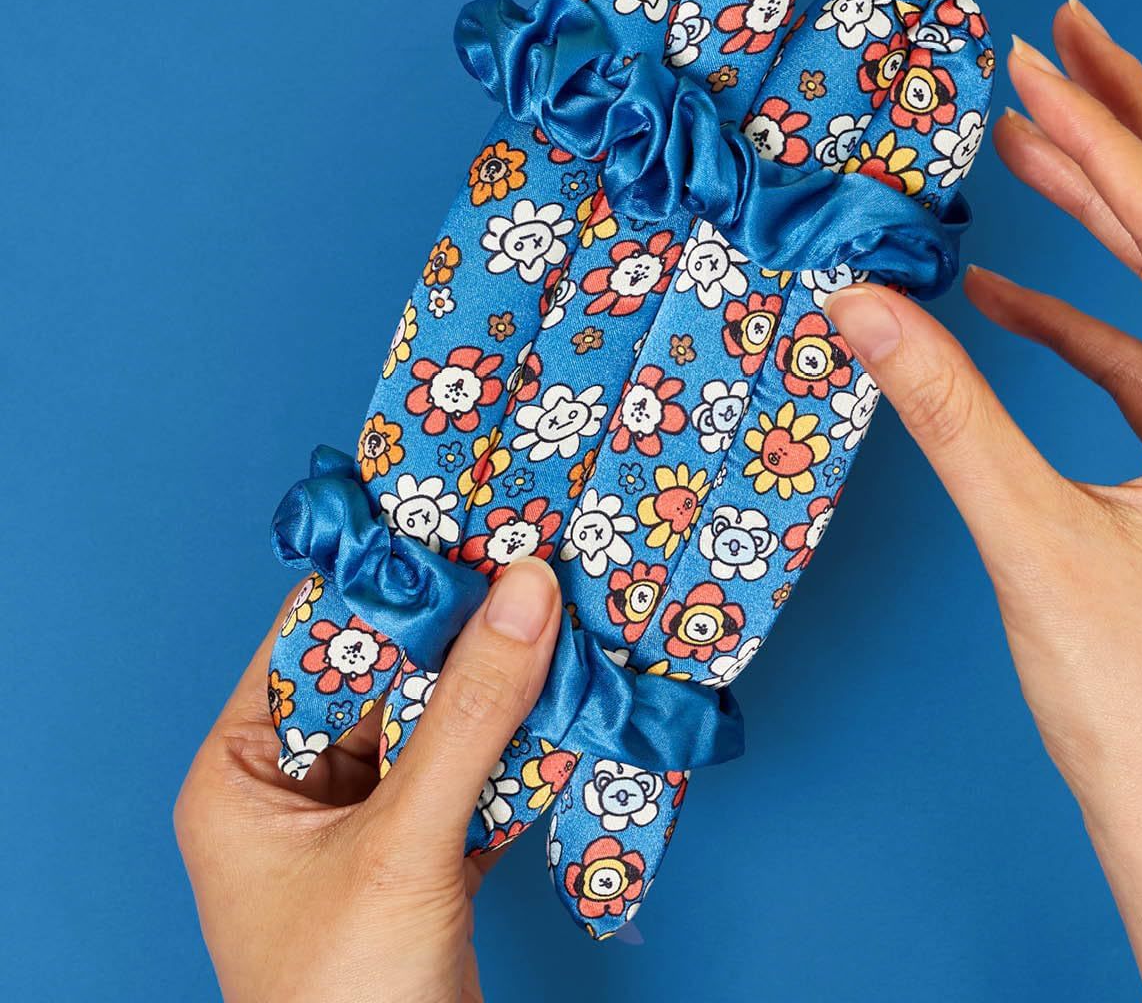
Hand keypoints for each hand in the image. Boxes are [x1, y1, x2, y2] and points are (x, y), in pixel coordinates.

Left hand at [175, 559, 561, 1002]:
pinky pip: (469, 768)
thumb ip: (470, 716)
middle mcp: (295, 784)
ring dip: (498, 681)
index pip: (317, 637)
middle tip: (533, 556)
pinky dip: (516, 741)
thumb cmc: (348, 1001)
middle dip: (461, 627)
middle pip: (386, 673)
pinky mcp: (419, 851)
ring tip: (562, 612)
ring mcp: (362, 819)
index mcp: (243, 770)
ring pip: (437, 718)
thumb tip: (526, 590)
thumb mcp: (405, 845)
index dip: (391, 577)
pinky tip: (567, 698)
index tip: (466, 518)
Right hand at [826, 0, 1141, 1000]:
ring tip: (1033, 135)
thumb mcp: (1033, 543)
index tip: (1032, 70)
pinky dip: (1081, 316)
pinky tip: (1005, 294)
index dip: (1103, 145)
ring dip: (1111, 209)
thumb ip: (945, 413)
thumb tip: (859, 308)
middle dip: (1137, 127)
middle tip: (1065, 42)